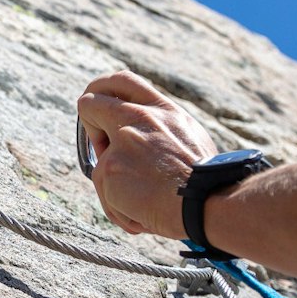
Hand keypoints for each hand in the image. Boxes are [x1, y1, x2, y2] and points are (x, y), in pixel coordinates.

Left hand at [76, 70, 217, 237]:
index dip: (101, 90)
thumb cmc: (207, 180)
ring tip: (145, 205)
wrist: (208, 202)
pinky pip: (105, 193)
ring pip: (99, 164)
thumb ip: (161, 130)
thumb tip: (138, 135)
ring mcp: (121, 144)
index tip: (98, 106)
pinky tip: (143, 217)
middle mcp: (138, 119)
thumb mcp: (190, 138)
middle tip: (100, 145)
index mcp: (161, 110)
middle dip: (88, 123)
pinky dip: (120, 209)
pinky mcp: (108, 170)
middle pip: (89, 103)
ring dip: (115, 187)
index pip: (122, 81)